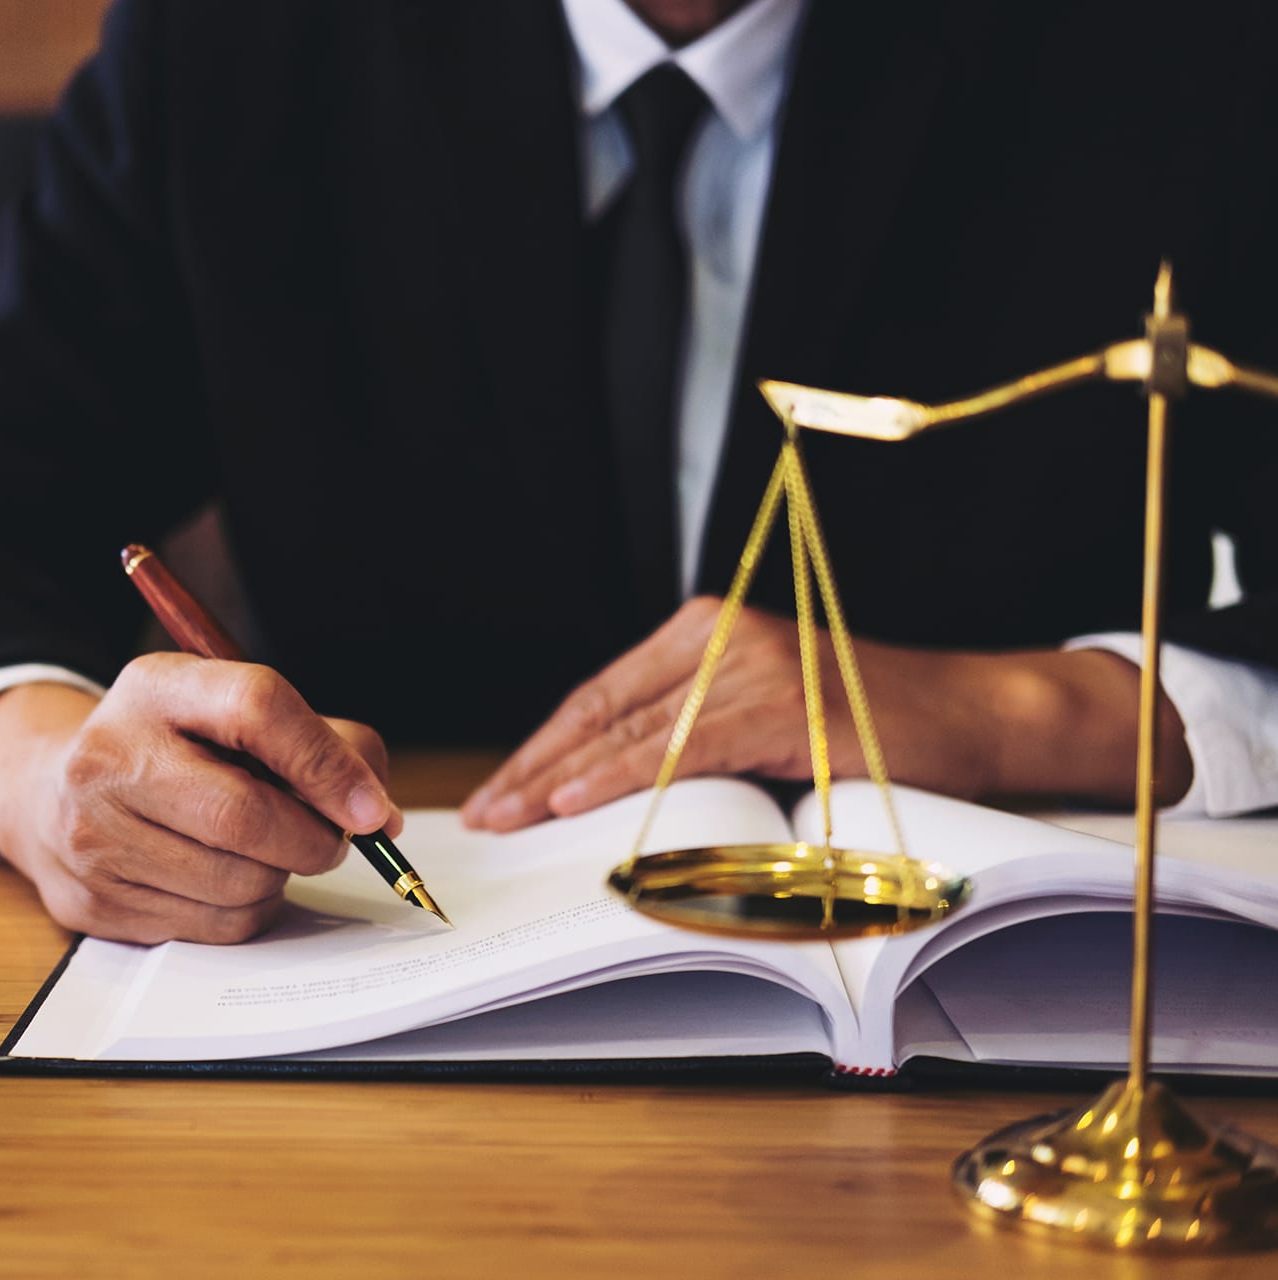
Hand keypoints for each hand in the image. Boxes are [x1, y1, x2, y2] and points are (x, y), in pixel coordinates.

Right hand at [0, 654, 399, 943]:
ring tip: (265, 852)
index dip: (328, 762)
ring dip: (280, 877)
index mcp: (155, 689)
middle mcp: (109, 757)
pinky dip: (246, 910)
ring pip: (238, 883)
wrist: (49, 793)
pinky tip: (227, 879)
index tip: (372, 807)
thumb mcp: (228, 710)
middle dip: (314, 839)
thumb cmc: (171, 749)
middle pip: (245, 815)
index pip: (257, 708)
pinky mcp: (93, 903)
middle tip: (332, 839)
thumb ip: (315, 741)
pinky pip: (213, 927)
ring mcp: (93, 836)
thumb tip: (376, 812)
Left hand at [461, 597, 1191, 831]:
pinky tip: (572, 801)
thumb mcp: (763, 722)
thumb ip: (694, 734)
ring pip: (629, 729)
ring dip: (559, 778)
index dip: (543, 746)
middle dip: (534, 766)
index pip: (602, 695)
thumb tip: (607, 790)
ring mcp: (748, 665)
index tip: (499, 790)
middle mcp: (719, 635)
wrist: (973, 719)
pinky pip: (680, 746)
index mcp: (706, 632)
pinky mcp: (779, 702)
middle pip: (600, 709)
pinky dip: (621, 776)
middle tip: (485, 812)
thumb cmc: (871, 731)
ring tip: (509, 815)